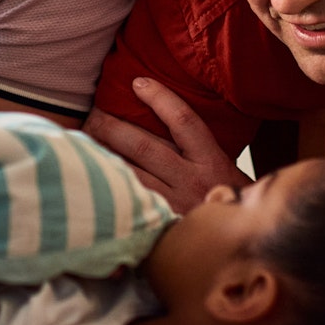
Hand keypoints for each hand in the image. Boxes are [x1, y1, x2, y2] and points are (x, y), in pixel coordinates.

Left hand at [84, 77, 249, 212]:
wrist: (240, 242)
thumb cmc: (228, 197)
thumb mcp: (223, 165)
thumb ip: (196, 145)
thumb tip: (165, 113)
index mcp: (211, 160)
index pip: (184, 121)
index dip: (160, 99)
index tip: (137, 82)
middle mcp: (192, 180)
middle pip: (145, 147)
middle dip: (113, 127)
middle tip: (92, 114)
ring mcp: (174, 204)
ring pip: (131, 174)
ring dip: (104, 155)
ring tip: (84, 141)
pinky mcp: (161, 223)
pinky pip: (131, 200)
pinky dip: (112, 185)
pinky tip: (94, 175)